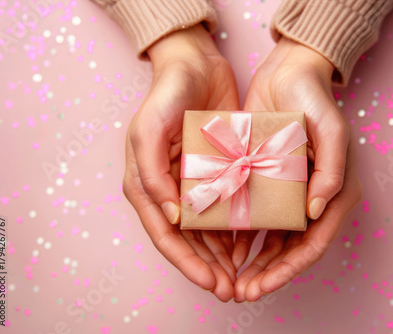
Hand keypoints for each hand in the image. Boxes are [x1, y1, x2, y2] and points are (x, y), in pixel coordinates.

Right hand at [123, 24, 239, 300]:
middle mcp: (166, 190)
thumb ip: (151, 174)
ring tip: (242, 276)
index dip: (188, 263)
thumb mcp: (148, 130)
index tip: (212, 283)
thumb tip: (169, 218)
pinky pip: (222, 209)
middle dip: (207, 268)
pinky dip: (232, 229)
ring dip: (221, 256)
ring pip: (205, 231)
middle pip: (186, 241)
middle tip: (231, 289)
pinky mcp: (213, 173)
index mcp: (146, 185)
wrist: (193, 65)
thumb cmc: (166, 95)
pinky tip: (246, 245)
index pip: (166, 236)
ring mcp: (190, 183)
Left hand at [232, 37, 362, 301]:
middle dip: (268, 273)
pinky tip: (229, 249)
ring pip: (275, 239)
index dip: (287, 269)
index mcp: (335, 193)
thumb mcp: (331, 130)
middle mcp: (314, 198)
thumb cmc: (315, 100)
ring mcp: (291, 192)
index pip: (313, 243)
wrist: (290, 73)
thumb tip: (318, 212)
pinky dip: (247, 236)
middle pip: (292, 248)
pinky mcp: (270, 181)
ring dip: (256, 261)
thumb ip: (331, 170)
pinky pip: (260, 216)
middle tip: (242, 292)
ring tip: (233, 278)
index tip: (262, 286)